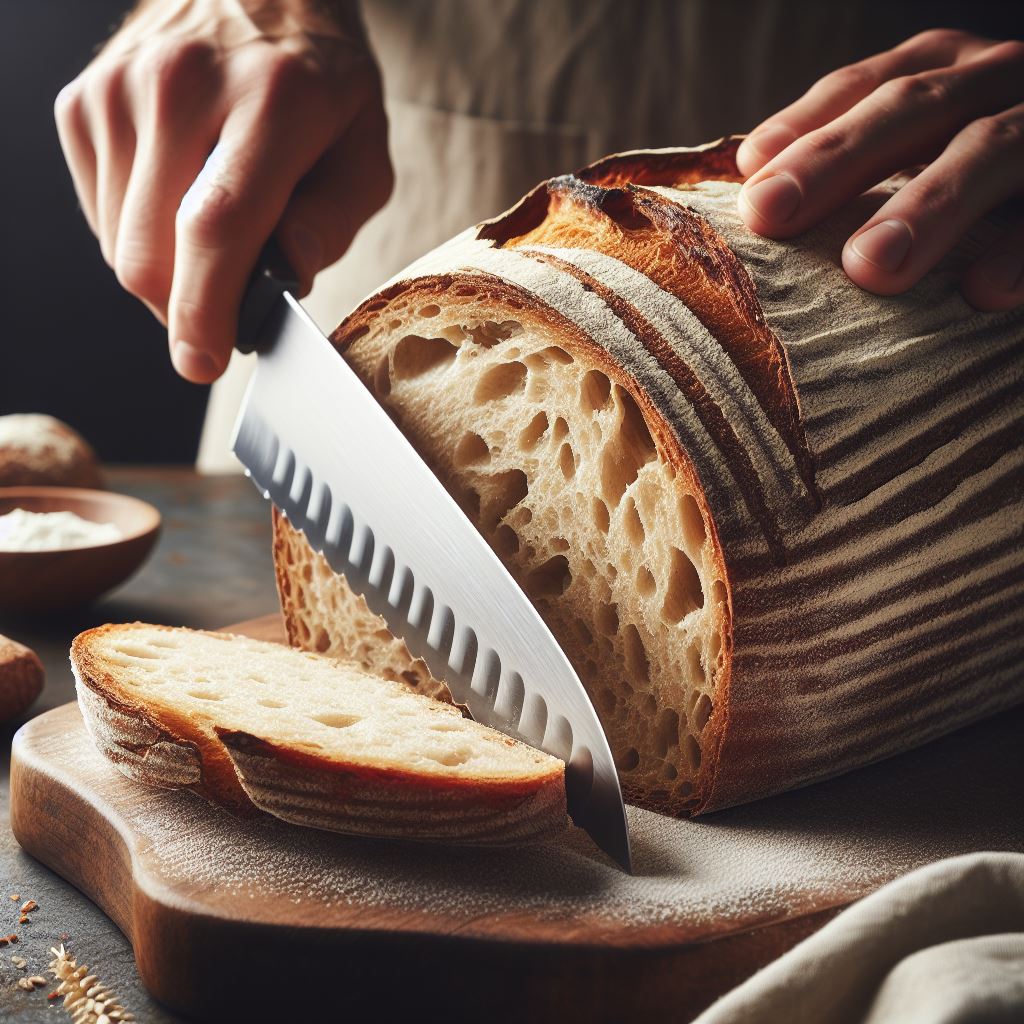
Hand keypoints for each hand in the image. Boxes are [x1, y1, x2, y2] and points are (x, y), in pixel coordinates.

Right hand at [54, 0, 392, 382]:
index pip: (216, 224)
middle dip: (185, 308)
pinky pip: (101, 214)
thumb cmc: (319, 82)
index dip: (203, 308)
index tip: (201, 360)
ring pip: (120, 244)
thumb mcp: (362, 151)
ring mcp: (120, 90)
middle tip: (225, 306)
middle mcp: (182, 86)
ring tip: (213, 233)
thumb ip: (331, 221)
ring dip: (167, 272)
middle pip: (151, 251)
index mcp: (270, 102)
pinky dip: (140, 235)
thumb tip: (281, 279)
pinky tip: (178, 202)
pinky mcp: (83, 102)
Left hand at [735, 29, 1023, 310]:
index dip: (806, 126)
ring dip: (929, 206)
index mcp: (944, 72)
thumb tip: (758, 196)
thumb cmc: (985, 175)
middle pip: (913, 108)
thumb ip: (863, 165)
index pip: (864, 88)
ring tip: (870, 267)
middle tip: (771, 213)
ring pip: (992, 149)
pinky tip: (983, 292)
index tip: (749, 174)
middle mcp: (997, 80)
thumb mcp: (928, 146)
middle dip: (837, 160)